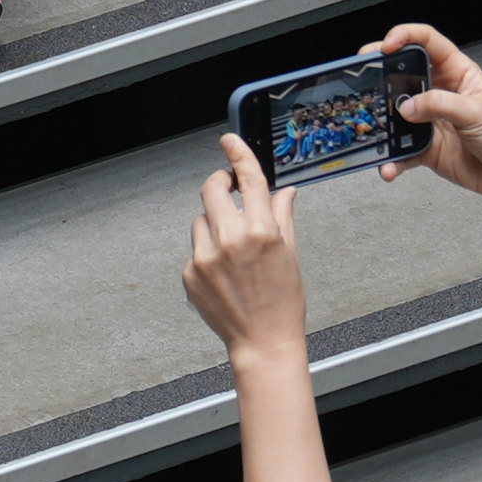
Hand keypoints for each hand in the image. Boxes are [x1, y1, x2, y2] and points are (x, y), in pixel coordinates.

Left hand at [183, 132, 307, 366]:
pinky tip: (224, 273)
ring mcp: (206, 256)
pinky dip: (207, 252)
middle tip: (227, 189)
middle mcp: (230, 239)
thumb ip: (282, 216)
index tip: (229, 140)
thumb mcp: (291, 253)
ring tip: (232, 251)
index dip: (238, 154)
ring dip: (213, 224)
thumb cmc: (283, 301)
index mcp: (261, 230)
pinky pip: (195, 248)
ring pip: (201, 220)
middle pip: (211, 189)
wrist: (263, 340)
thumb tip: (283, 192)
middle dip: (218, 184)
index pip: (248, 178)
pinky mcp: (190, 272)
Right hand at [369, 24, 481, 209]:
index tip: (387, 45)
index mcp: (458, 73)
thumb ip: (439, 105)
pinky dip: (393, 158)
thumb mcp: (478, 112)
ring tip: (377, 129)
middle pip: (403, 74)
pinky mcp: (427, 147)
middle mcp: (442, 93)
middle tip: (363, 77)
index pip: (427, 42)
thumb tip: (407, 106)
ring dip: (385, 123)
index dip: (405, 36)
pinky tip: (392, 164)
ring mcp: (432, 120)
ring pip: (397, 115)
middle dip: (381, 75)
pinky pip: (401, 150)